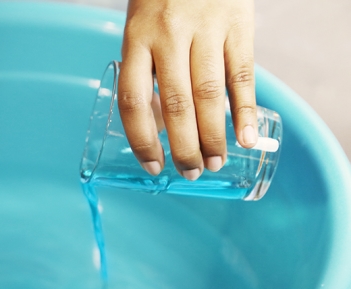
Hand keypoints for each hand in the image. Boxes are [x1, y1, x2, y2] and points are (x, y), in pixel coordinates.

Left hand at [118, 0, 256, 179]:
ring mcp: (205, 29)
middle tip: (191, 172)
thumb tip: (160, 127)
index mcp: (136, 39)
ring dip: (213, 136)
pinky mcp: (238, 24)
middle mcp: (169, 35)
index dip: (142, 140)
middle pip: (176, 104)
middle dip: (184, 147)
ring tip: (214, 162)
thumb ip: (148, 72)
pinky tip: (246, 137)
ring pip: (209, 94)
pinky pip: (242, 75)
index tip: (153, 166)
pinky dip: (246, 110)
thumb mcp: (142, 29)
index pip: (133, 101)